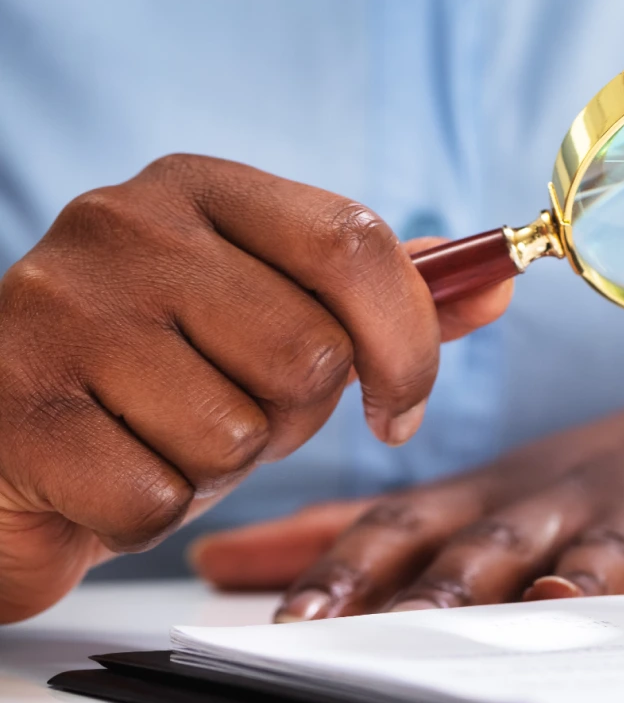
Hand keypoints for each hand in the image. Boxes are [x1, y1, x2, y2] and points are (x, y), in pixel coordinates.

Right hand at [0, 155, 510, 623]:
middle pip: (307, 352)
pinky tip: (107, 476)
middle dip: (291, 417)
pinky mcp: (15, 409)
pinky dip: (149, 514)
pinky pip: (157, 498)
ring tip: (159, 438)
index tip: (398, 406)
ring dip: (217, 469)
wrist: (4, 451)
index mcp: (199, 187)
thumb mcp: (276, 326)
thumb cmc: (156, 384)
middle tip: (229, 411)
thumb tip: (496, 282)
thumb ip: (383, 303)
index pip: (355, 243)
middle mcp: (121, 225)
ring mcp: (56, 310)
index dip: (403, 342)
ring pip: (236, 432)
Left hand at [190, 342, 623, 618]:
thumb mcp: (489, 492)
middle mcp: (569, 498)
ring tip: (567, 598)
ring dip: (591, 572)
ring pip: (617, 545)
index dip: (352, 571)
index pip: (410, 528)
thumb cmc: (613, 472)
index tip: (296, 623)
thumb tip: (226, 561)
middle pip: (501, 544)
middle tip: (401, 621)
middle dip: (449, 583)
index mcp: (502, 497)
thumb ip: (363, 532)